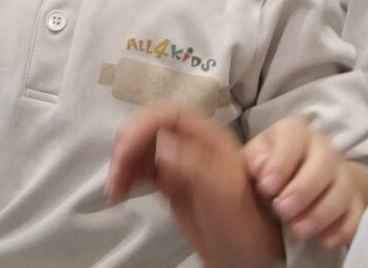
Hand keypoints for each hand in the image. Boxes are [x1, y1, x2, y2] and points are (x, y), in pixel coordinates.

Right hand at [108, 105, 282, 267]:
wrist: (252, 261)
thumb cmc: (247, 226)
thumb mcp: (223, 194)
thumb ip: (194, 165)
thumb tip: (161, 144)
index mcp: (210, 138)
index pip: (170, 114)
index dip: (144, 124)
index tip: (127, 149)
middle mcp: (194, 145)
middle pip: (151, 128)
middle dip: (129, 145)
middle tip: (117, 173)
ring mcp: (181, 164)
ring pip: (143, 148)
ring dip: (124, 162)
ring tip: (116, 188)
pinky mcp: (172, 185)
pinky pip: (143, 170)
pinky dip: (127, 176)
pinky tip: (121, 191)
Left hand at [245, 118, 367, 249]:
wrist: (296, 180)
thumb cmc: (269, 166)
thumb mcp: (255, 157)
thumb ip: (254, 159)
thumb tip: (260, 167)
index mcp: (295, 132)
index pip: (293, 138)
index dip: (280, 163)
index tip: (266, 188)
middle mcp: (323, 149)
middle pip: (324, 163)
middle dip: (303, 190)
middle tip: (282, 211)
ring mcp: (343, 175)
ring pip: (342, 190)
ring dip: (321, 213)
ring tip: (298, 230)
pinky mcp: (355, 201)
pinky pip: (356, 215)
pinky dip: (343, 229)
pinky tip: (324, 241)